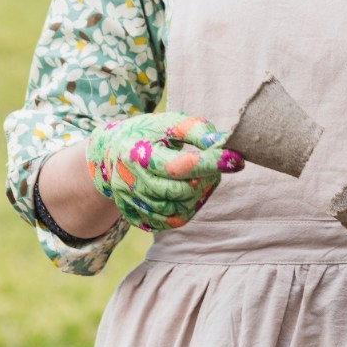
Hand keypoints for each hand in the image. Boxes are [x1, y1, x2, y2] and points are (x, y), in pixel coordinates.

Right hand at [86, 112, 243, 230]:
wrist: (109, 153)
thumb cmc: (146, 134)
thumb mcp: (168, 123)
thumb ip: (196, 130)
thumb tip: (223, 142)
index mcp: (139, 154)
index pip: (181, 166)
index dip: (211, 164)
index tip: (236, 160)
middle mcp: (132, 182)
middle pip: (181, 191)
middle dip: (206, 181)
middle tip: (215, 168)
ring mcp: (133, 202)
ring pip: (177, 211)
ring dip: (198, 197)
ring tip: (202, 179)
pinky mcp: (136, 216)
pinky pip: (169, 223)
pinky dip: (186, 211)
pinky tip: (190, 194)